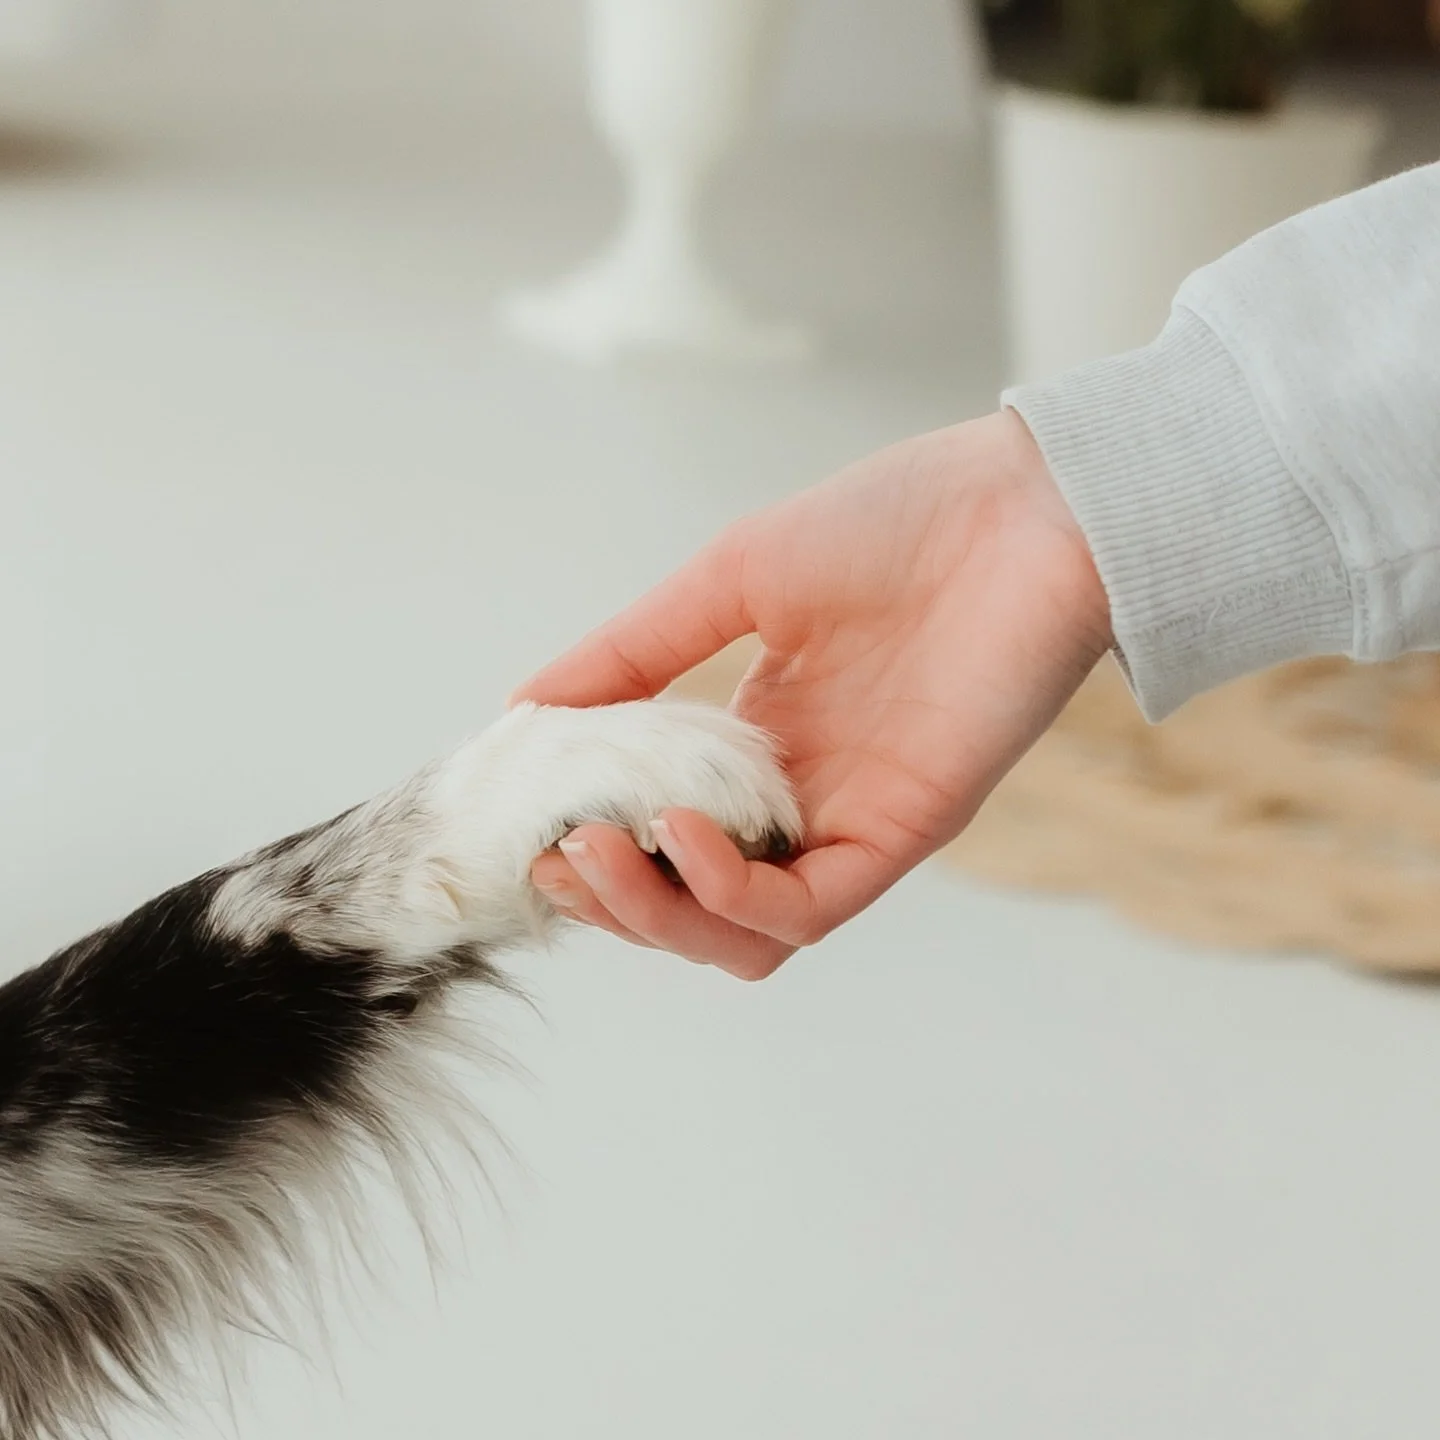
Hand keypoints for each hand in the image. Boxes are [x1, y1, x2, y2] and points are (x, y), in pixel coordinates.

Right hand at [514, 410, 1111, 978]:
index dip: (597, 853)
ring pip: (745, 935)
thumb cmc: (889, 524)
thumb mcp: (727, 580)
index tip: (530, 829)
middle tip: (557, 856)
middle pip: (694, 909)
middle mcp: (802, 802)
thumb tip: (523, 709)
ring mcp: (852, 822)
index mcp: (761, 748)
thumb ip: (632, 652)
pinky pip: (812, 908)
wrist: (1022, 504)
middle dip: (614, 904)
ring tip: (598, 854)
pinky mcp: (907, 831)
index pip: (666, 842)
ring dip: (661, 916)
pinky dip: (734, 894)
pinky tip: (683, 836)